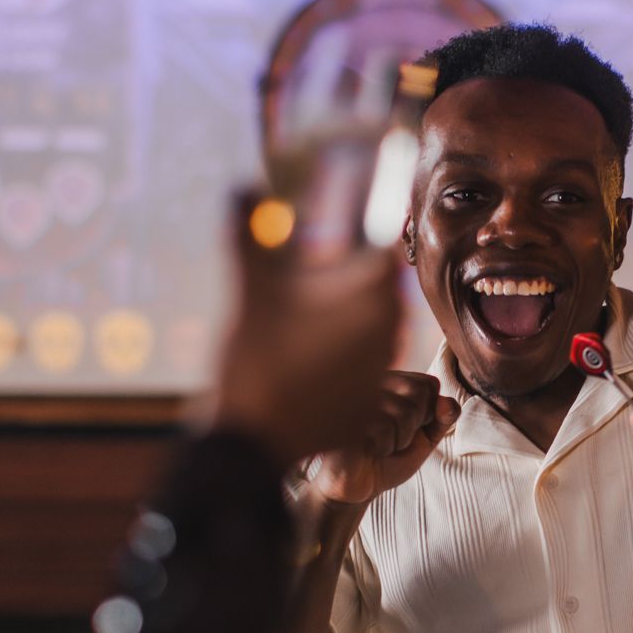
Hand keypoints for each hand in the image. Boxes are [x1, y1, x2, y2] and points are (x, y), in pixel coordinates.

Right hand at [205, 190, 402, 462]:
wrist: (250, 443)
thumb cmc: (253, 362)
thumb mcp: (250, 290)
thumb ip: (248, 234)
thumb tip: (242, 189)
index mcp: (372, 294)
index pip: (380, 246)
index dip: (356, 235)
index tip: (332, 232)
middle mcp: (390, 331)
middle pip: (373, 287)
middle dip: (341, 279)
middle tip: (303, 280)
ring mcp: (383, 370)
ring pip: (366, 326)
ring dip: (337, 318)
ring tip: (296, 324)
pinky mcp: (370, 402)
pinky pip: (359, 364)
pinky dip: (335, 356)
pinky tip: (299, 360)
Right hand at [308, 371, 459, 504]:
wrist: (359, 485)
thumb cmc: (391, 458)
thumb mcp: (426, 437)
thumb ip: (444, 417)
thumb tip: (448, 402)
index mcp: (391, 380)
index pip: (429, 383)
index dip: (429, 413)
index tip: (409, 427)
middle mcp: (372, 381)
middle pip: (418, 392)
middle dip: (415, 426)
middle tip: (395, 439)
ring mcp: (357, 396)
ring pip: (403, 411)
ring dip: (400, 440)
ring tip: (382, 445)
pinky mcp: (345, 416)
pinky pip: (383, 427)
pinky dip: (384, 447)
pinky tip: (370, 450)